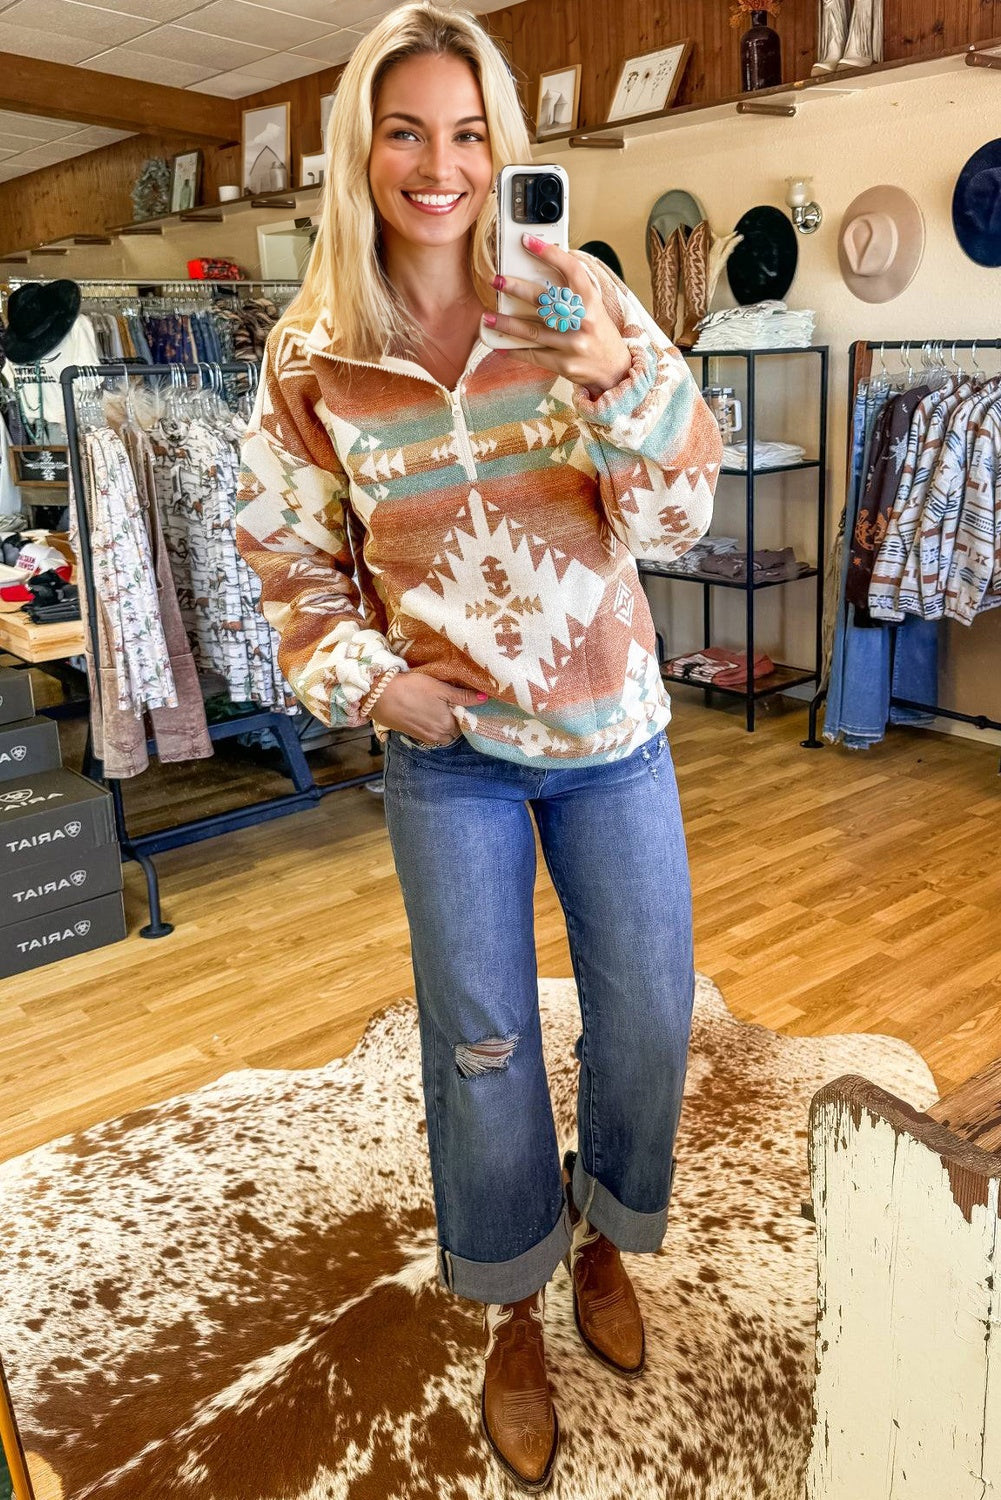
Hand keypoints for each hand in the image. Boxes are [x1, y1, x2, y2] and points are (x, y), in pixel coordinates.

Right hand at [375, 672, 486, 744]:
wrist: (381, 696)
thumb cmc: (412, 689)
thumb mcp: (440, 689)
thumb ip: (463, 696)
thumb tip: (485, 699)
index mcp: (448, 726)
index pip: (464, 726)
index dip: (463, 715)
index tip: (460, 704)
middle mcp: (437, 736)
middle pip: (453, 733)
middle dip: (453, 722)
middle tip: (449, 706)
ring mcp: (423, 737)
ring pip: (440, 735)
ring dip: (441, 726)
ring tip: (437, 709)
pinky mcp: (411, 734)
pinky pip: (428, 734)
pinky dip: (429, 726)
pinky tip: (424, 713)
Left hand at [482, 235, 630, 397]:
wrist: (614, 369)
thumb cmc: (599, 333)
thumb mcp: (594, 307)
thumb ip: (573, 291)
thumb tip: (544, 269)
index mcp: (591, 301)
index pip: (570, 269)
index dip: (548, 253)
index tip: (527, 242)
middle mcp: (582, 321)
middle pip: (544, 300)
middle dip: (516, 289)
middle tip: (497, 280)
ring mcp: (572, 344)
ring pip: (532, 330)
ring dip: (506, 324)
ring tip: (486, 317)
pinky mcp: (564, 364)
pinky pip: (533, 354)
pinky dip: (513, 350)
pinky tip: (498, 343)